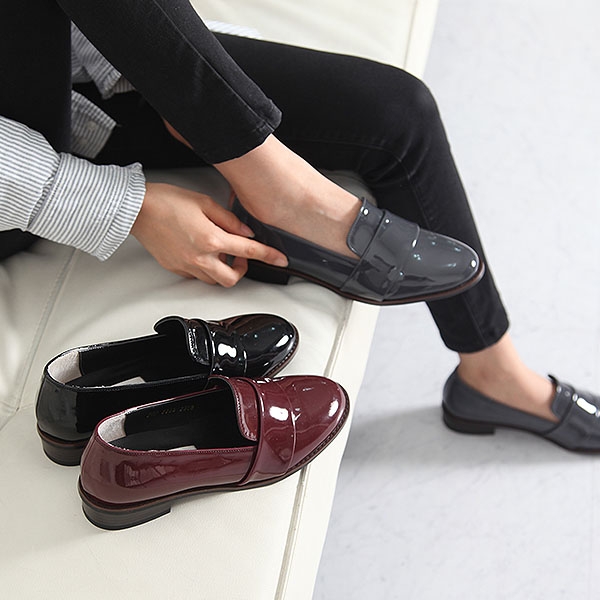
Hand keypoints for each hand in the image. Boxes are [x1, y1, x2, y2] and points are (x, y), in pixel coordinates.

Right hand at [131, 182, 287, 285]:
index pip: (249, 251)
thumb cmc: (166, 201)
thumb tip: (245, 232)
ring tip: (219, 253)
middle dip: (241, 270)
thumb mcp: (205, 203)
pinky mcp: (175, 268)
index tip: (280, 260)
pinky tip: (201, 252)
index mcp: (211, 239)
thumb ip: (229, 220)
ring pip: (214, 281)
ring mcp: (187, 266)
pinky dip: (205, 268)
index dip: (269, 256)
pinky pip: (197, 276)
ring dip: (223, 270)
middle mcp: (200, 258)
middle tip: (239, 256)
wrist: (137, 209)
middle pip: (232, 279)